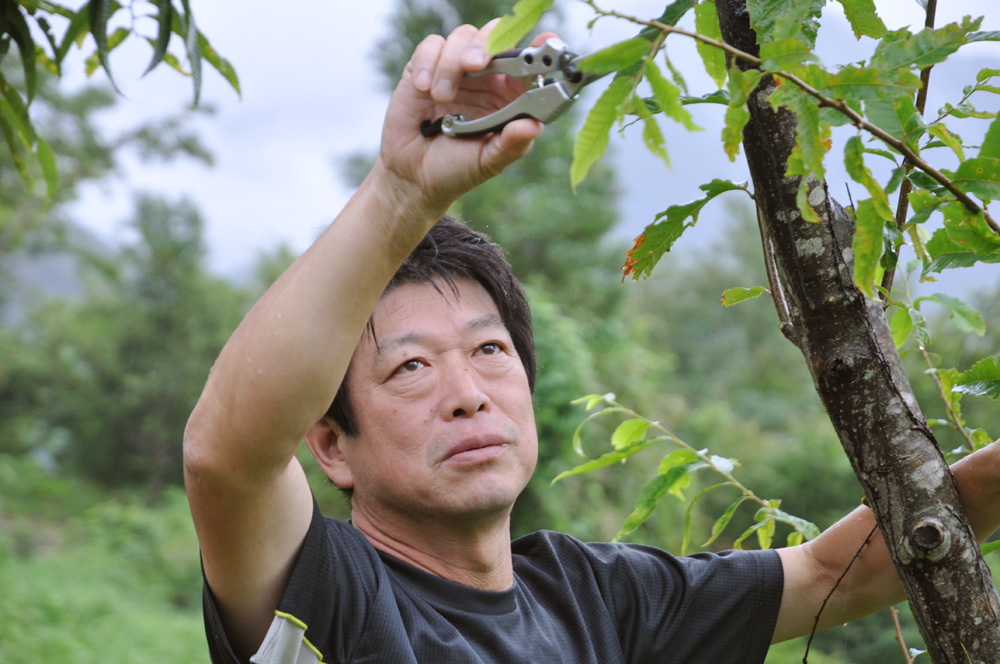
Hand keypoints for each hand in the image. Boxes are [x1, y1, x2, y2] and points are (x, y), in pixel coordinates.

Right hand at [374, 20, 554, 216]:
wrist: (414, 177)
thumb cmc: (457, 169)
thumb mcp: (488, 161)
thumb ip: (511, 144)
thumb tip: (534, 126)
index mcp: (507, 95)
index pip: (527, 62)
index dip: (539, 48)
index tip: (546, 41)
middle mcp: (485, 77)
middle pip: (495, 35)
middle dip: (487, 44)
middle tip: (475, 65)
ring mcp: (455, 70)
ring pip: (462, 37)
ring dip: (451, 64)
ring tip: (441, 97)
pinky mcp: (425, 69)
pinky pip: (430, 47)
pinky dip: (428, 63)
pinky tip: (424, 88)